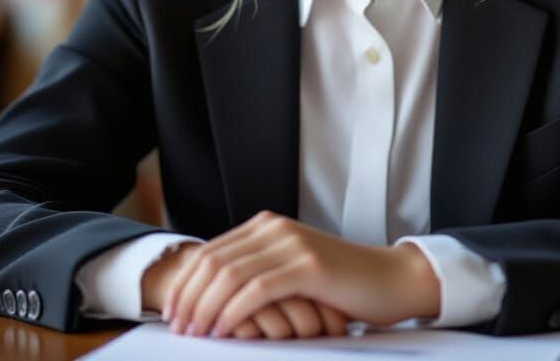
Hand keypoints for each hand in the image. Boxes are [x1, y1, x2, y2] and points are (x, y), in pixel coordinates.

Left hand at [161, 211, 439, 338]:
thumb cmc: (339, 284)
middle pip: (214, 260)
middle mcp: (275, 227)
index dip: (185, 283)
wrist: (388, 279)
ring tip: (195, 333)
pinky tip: (223, 329)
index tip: (171, 313)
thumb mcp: (291, 269)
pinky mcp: (307, 266)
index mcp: (267, 225)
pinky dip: (234, 311)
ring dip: (205, 307)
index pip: (211, 251)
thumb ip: (258, 270)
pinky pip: (257, 289)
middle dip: (188, 296)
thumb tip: (210, 298)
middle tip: (177, 328)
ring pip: (230, 275)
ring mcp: (292, 244)